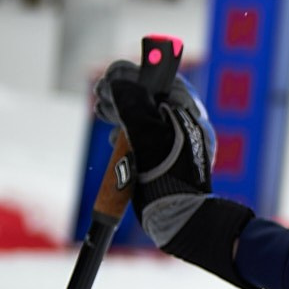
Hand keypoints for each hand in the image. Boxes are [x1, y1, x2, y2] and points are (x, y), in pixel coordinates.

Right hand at [91, 60, 252, 285]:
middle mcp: (184, 125)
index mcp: (188, 113)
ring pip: (142, 118)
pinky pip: (142, 140)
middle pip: (149, 98)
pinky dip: (125, 135)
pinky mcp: (162, 160)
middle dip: (122, 93)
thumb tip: (120, 81)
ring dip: (120, 112)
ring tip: (101, 109)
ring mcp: (174, 143)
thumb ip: (132, 103)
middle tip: (100, 91)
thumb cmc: (166, 174)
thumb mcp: (145, 132)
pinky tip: (114, 139)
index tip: (113, 71)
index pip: (162, 81)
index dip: (136, 74)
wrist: (177, 216)